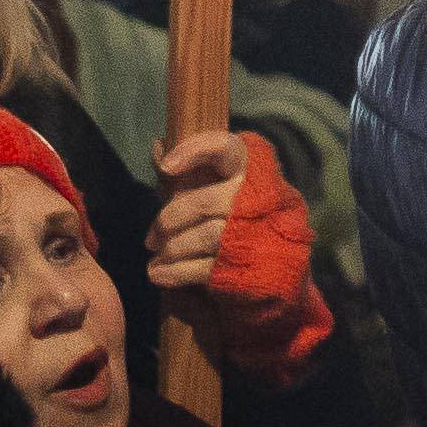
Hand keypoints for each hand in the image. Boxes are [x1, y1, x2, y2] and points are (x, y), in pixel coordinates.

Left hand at [152, 126, 334, 377]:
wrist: (275, 282)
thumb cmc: (238, 230)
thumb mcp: (217, 197)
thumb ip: (189, 175)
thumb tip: (157, 144)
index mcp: (258, 174)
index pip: (231, 149)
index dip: (197, 151)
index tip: (166, 165)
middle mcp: (267, 200)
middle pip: (211, 200)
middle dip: (172, 219)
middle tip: (152, 237)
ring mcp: (265, 236)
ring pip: (209, 235)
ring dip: (172, 249)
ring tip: (156, 259)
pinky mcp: (256, 268)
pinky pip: (206, 267)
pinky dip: (175, 272)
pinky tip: (160, 275)